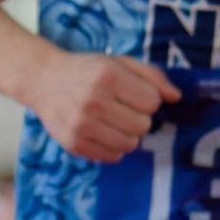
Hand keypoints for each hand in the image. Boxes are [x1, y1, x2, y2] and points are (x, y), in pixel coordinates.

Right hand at [33, 47, 176, 162]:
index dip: (147, 99)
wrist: (43, 80)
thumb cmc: (87, 70)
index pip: (152, 102)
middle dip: (139, 117)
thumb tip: (176, 97)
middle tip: (122, 108)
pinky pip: (112, 157)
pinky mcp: (73, 143)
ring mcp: (81, 125)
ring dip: (128, 134)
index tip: (133, 94)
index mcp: (107, 75)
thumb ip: (151, 76)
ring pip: (130, 144)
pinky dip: (114, 147)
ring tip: (114, 121)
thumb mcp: (119, 62)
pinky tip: (103, 132)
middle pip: (143, 125)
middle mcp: (93, 101)